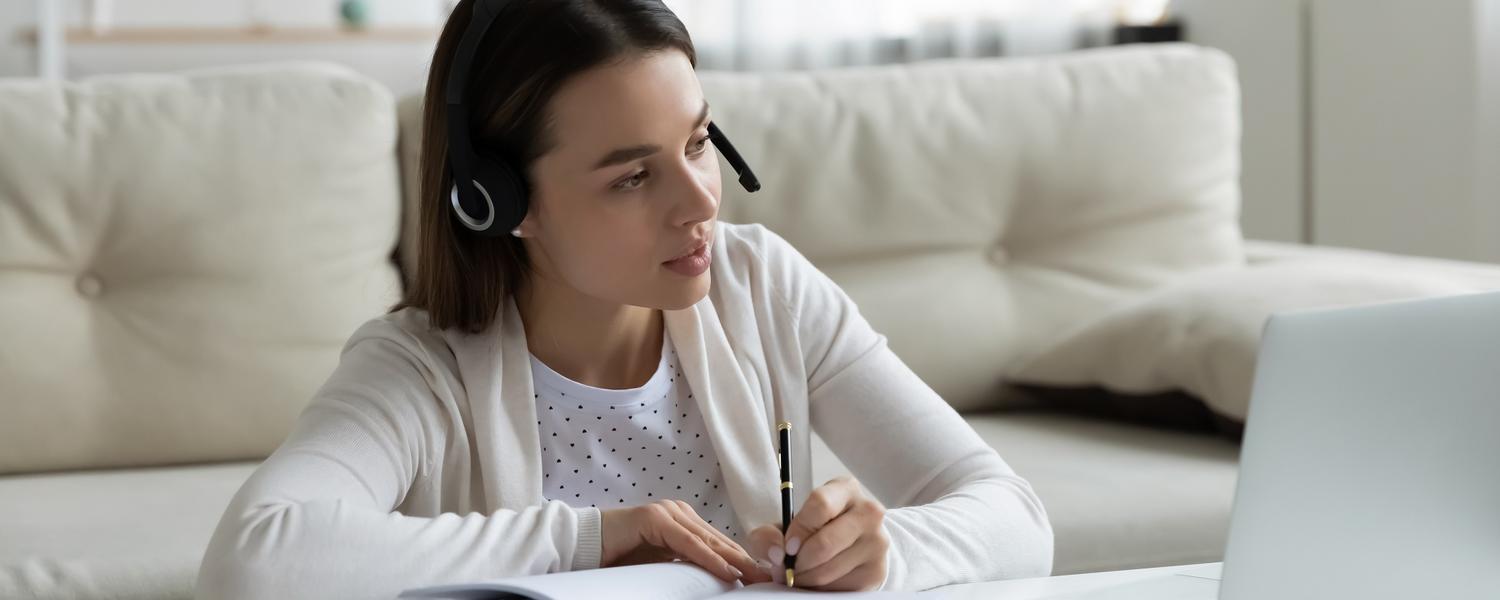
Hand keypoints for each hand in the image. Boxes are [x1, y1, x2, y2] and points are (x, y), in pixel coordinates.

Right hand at [600, 499, 772, 584]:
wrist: (585, 546)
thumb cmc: (620, 557)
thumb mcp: (662, 563)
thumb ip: (685, 563)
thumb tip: (716, 578)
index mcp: (681, 521)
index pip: (717, 543)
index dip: (739, 560)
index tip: (759, 577)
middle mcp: (678, 513)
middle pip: (718, 540)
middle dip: (743, 561)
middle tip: (766, 578)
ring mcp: (667, 512)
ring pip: (707, 540)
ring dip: (733, 561)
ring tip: (754, 577)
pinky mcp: (655, 518)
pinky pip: (688, 543)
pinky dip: (708, 557)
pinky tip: (725, 570)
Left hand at [747, 475, 889, 590]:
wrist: (850, 544)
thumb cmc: (815, 529)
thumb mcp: (787, 523)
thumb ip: (767, 534)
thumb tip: (776, 554)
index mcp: (845, 490)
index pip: (821, 504)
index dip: (798, 529)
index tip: (788, 546)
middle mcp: (868, 512)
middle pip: (825, 543)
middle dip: (798, 562)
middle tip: (788, 568)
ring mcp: (877, 542)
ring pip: (829, 570)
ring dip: (805, 578)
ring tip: (799, 574)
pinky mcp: (877, 571)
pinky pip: (838, 588)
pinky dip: (820, 589)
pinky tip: (816, 579)